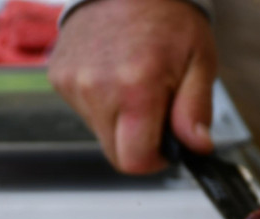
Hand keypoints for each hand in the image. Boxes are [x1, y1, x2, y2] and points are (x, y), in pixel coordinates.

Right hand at [47, 0, 216, 173]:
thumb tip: (196, 147)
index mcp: (135, 88)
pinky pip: (84, 110)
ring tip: (133, 82)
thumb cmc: (168, 16)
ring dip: (119, 120)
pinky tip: (114, 73)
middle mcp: (97, 88)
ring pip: (99, 133)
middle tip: (155, 109)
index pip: (134, 161)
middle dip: (138, 141)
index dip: (154, 160)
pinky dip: (101, 102)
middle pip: (115, 153)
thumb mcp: (200, 60)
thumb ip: (196, 110)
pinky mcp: (59, 76)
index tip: (166, 145)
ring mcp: (73, 82)